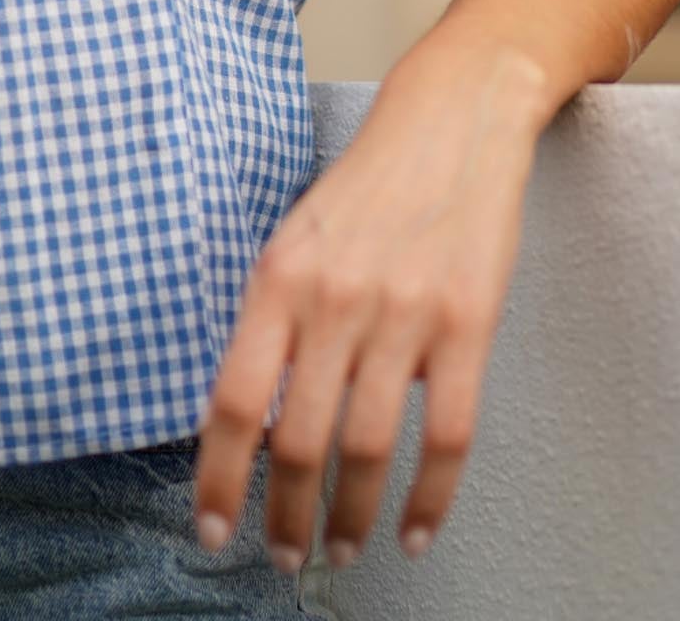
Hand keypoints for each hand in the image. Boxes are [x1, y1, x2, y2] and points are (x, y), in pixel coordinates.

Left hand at [192, 50, 543, 573]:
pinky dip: (430, 498)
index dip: (219, 476)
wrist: (449, 122)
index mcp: (278, 278)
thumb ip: (273, 320)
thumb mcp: (295, 239)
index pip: (234, 400)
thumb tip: (251, 421)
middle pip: (300, 440)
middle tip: (282, 557)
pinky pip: (447, 437)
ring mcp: (403, 315)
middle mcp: (333, 300)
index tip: (212, 528)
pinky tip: (415, 529)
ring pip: (367, 448)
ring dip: (350, 517)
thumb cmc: (365, 189)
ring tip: (342, 550)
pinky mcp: (467, 326)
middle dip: (286, 516)